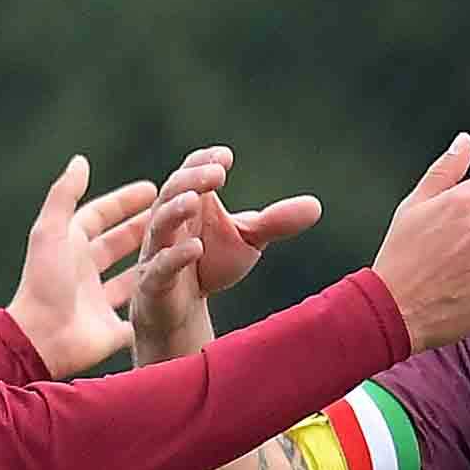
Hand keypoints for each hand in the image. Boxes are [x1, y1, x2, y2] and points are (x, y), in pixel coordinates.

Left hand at [3, 155, 161, 375]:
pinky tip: (178, 290)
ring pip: (131, 277)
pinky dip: (153, 304)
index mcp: (70, 246)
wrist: (42, 339)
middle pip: (116, 244)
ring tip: (182, 248)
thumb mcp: (52, 232)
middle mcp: (84, 272)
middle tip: (173, 214)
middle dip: (142, 228)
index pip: (99, 215)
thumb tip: (81, 160)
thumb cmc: (45, 282)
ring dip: (152, 262)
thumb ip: (65, 195)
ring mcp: (98, 301)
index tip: (152, 189)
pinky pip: (136, 314)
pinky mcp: (111, 329)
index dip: (123, 201)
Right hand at [130, 146, 324, 350]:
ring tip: (196, 200)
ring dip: (175, 210)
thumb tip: (316, 206)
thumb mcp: (247, 240)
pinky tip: (195, 248)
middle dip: (192, 180)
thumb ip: (275, 222)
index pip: (190, 172)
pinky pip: (159, 267)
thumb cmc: (210, 265)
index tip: (226, 157)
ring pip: (159, 225)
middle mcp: (168, 222)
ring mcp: (157, 251)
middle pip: (172, 192)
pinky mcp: (153, 283)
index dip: (204, 162)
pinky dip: (175, 257)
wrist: (182, 312)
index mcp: (189, 203)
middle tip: (217, 173)